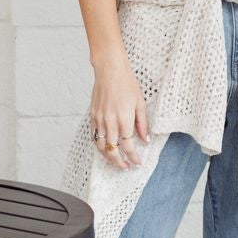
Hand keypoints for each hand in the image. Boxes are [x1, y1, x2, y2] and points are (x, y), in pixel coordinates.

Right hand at [89, 49, 149, 170]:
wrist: (109, 70)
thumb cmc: (127, 83)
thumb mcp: (140, 103)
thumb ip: (142, 123)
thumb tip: (145, 139)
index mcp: (124, 119)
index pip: (128, 146)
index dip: (133, 157)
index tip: (136, 163)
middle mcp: (110, 122)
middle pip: (112, 150)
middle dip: (119, 162)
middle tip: (125, 167)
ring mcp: (99, 119)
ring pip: (100, 145)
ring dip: (107, 156)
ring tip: (114, 161)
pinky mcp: (92, 115)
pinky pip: (94, 135)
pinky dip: (99, 144)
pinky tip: (105, 147)